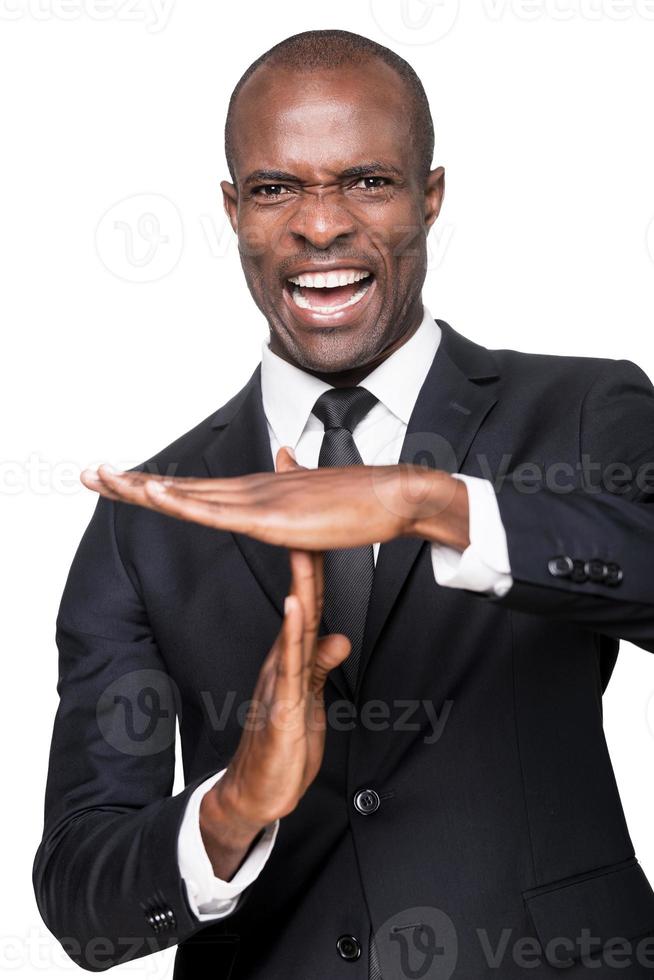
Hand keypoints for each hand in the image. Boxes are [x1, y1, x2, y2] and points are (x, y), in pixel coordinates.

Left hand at [81, 448, 469, 550]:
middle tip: (87, 474)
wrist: (391, 495)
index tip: (120, 482)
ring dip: (141, 487)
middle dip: (131, 483)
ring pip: (188, 495)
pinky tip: (154, 495)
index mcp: (256, 490)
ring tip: (102, 477)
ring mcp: (257, 501)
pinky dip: (181, 503)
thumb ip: (293, 478)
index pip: (194, 489)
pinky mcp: (271, 519)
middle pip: (179, 487)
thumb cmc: (358, 501)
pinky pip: (217, 514)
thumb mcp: (315, 494)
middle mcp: (249, 489)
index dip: (154, 486)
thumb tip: (283, 455)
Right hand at [198, 546, 350, 878]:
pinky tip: (295, 608)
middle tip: (309, 524)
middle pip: (299, 605)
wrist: (256, 792)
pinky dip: (292, 633)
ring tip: (301, 548)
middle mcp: (282, 661)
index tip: (324, 533)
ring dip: (299, 586)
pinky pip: (288, 664)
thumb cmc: (282, 746)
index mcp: (291, 659)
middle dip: (306, 563)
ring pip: (292, 626)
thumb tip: (339, 636)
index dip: (316, 572)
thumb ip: (320, 667)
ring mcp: (279, 680)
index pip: (307, 608)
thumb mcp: (309, 700)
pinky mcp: (281, 704)